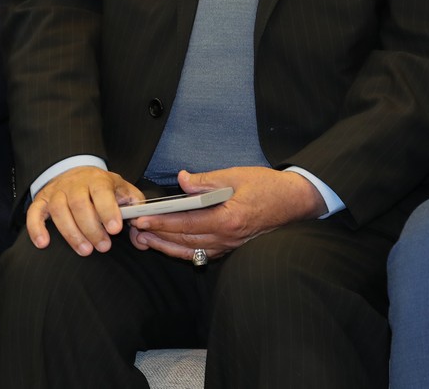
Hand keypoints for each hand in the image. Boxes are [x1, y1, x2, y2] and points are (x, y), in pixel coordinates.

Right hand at [25, 166, 143, 255]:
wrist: (77, 172)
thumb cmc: (104, 188)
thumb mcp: (123, 190)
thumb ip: (136, 206)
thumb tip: (142, 227)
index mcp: (97, 180)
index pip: (101, 192)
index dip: (108, 210)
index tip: (115, 229)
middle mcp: (74, 184)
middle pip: (79, 204)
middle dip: (92, 228)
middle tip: (104, 247)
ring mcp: (56, 192)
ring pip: (58, 210)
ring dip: (71, 233)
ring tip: (85, 250)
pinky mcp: (41, 200)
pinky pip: (34, 213)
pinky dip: (36, 228)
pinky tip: (43, 244)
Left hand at [128, 167, 325, 263]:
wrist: (294, 202)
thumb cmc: (267, 186)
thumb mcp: (237, 175)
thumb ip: (207, 180)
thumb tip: (181, 181)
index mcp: (227, 218)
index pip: (186, 223)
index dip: (161, 222)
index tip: (142, 219)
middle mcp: (227, 237)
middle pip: (184, 240)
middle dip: (157, 235)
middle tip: (134, 231)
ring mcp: (229, 245)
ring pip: (190, 251)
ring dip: (165, 246)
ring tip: (145, 240)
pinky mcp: (231, 247)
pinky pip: (202, 253)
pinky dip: (183, 251)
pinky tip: (170, 246)